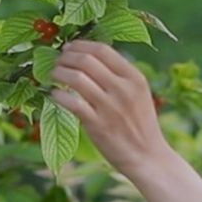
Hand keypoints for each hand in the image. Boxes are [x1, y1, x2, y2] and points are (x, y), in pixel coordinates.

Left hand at [48, 40, 173, 181]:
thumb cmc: (140, 124)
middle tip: (58, 61)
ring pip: (76, 77)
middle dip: (66, 57)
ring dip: (59, 72)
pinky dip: (58, 95)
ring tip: (53, 75)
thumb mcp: (138, 93)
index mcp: (134, 77)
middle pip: (86, 60)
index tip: (69, 48)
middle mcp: (122, 89)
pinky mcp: (97, 125)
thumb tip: (90, 57)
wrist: (147, 157)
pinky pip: (71, 102)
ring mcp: (109, 107)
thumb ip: (119, 75)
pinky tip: (54, 94)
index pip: (102, 50)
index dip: (81, 45)